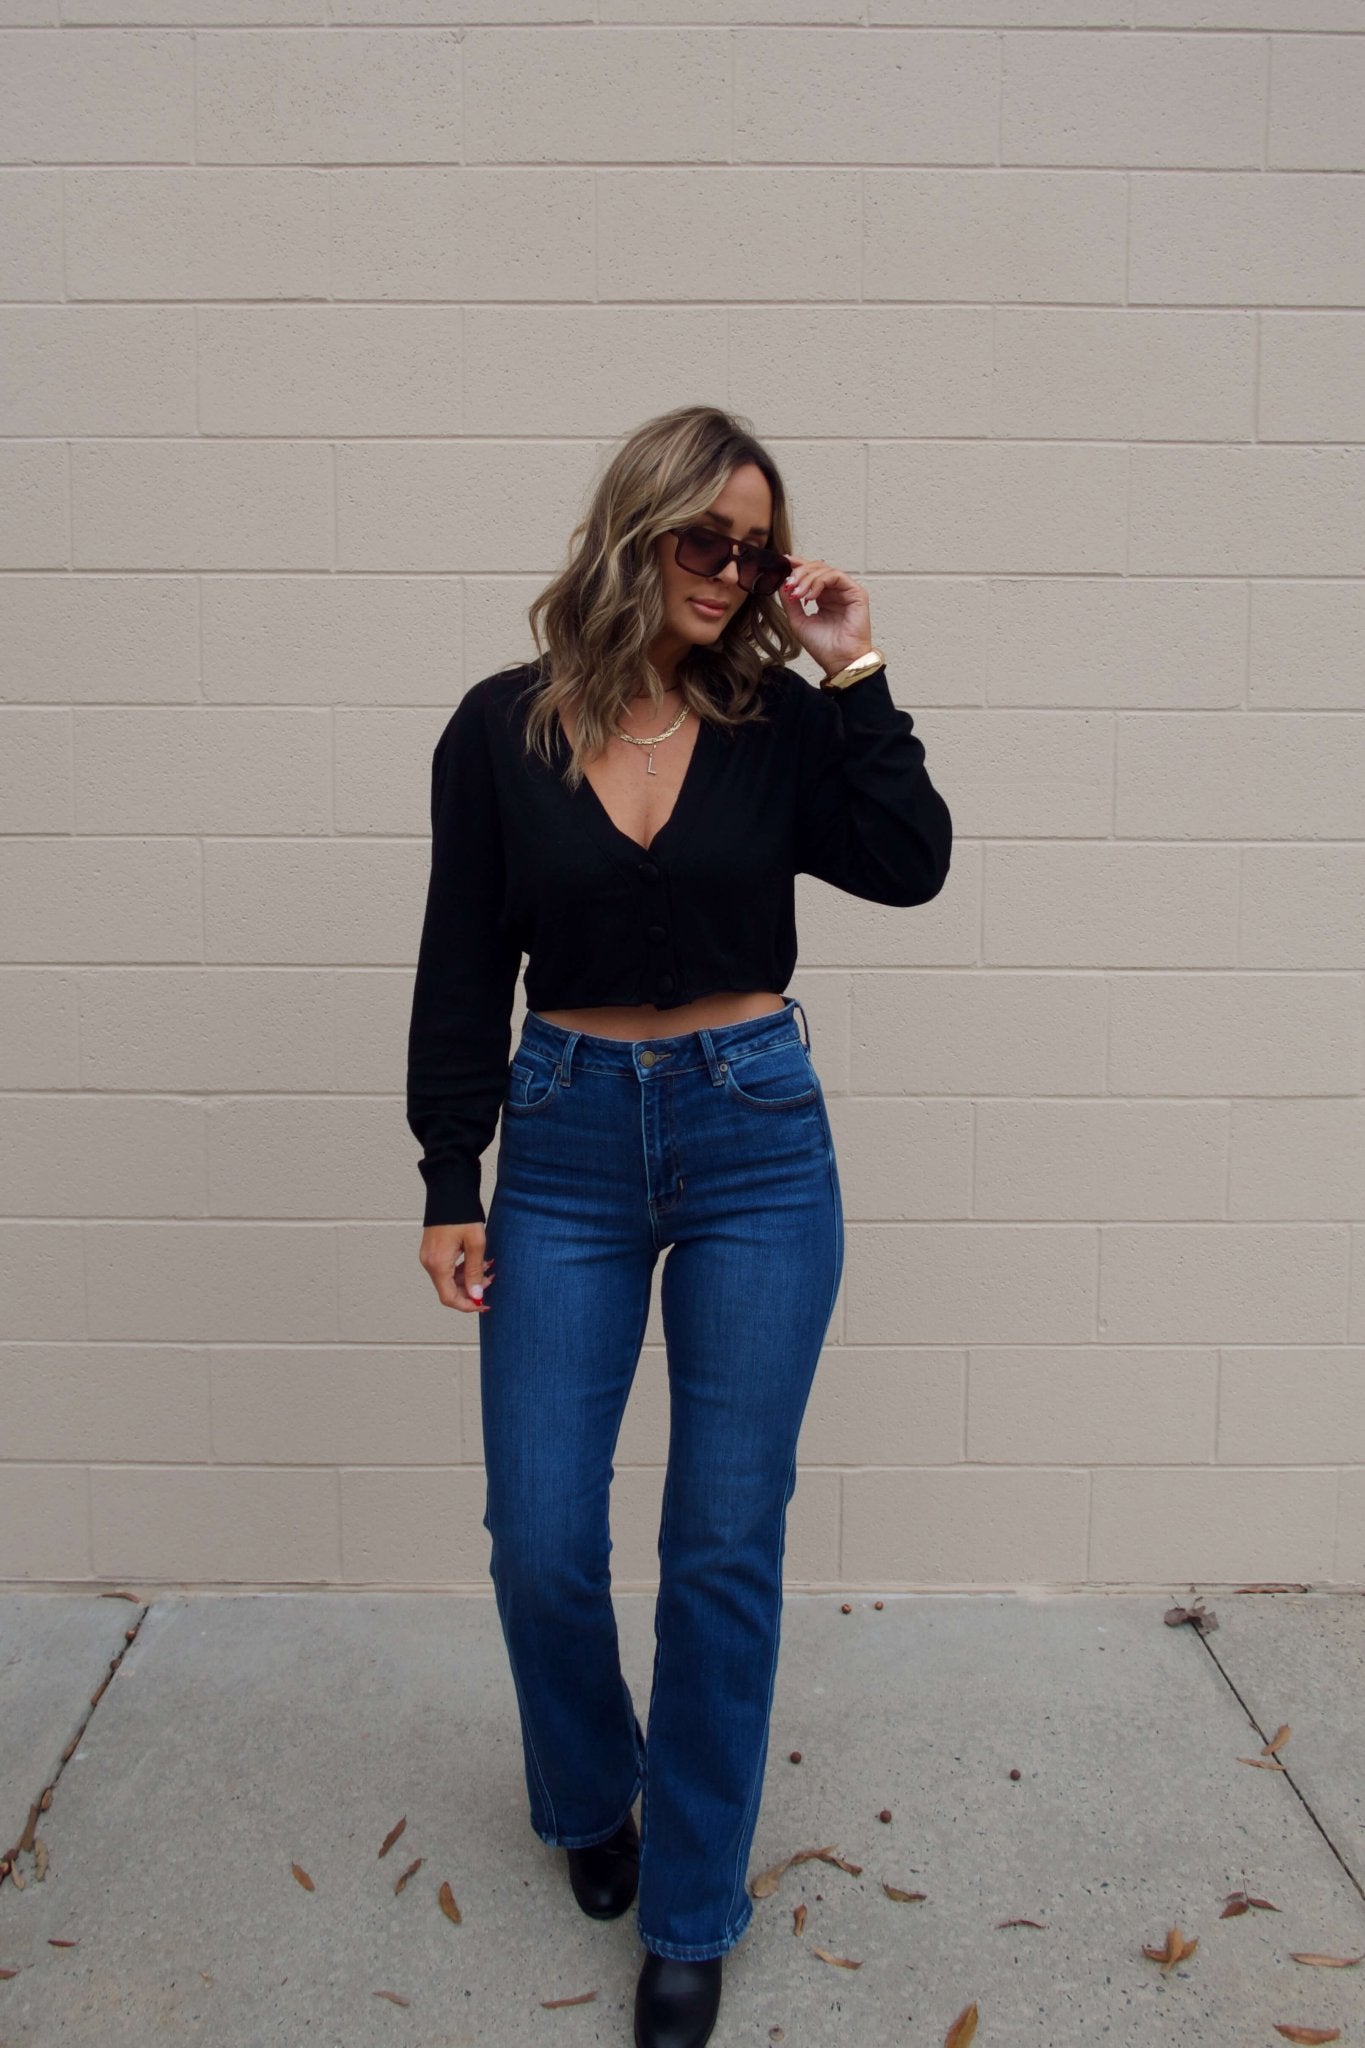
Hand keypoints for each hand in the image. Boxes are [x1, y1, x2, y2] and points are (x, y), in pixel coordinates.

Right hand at [420, 1222, 495, 1312]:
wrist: (449, 1189)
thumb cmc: (462, 1214)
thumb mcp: (476, 1244)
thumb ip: (475, 1272)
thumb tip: (476, 1295)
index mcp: (438, 1264)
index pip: (449, 1298)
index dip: (467, 1305)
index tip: (484, 1304)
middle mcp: (429, 1263)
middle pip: (449, 1289)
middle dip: (471, 1289)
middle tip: (490, 1279)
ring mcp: (429, 1256)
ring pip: (449, 1279)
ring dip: (469, 1277)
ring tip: (487, 1266)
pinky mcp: (432, 1250)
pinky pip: (447, 1268)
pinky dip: (462, 1268)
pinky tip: (477, 1259)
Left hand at [779, 556, 876, 679]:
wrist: (839, 662)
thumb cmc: (823, 647)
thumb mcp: (798, 621)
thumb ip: (790, 601)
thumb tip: (782, 582)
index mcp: (823, 597)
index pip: (810, 573)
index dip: (797, 565)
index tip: (783, 563)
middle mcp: (835, 592)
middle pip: (816, 568)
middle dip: (799, 573)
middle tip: (789, 585)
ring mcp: (846, 591)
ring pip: (825, 570)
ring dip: (807, 578)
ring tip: (797, 594)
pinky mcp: (856, 593)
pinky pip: (836, 576)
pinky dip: (820, 582)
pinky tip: (810, 596)